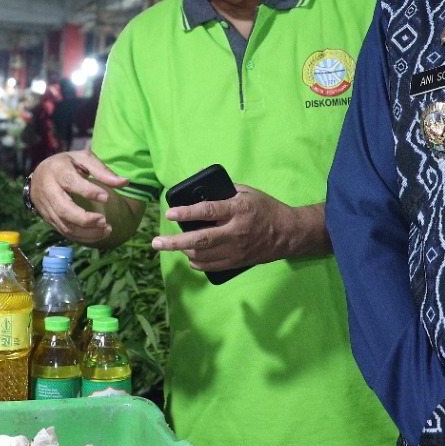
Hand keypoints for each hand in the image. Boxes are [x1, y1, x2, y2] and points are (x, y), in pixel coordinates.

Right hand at [28, 149, 131, 244]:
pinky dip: (82, 237)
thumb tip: (126, 182)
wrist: (40, 174)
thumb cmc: (67, 164)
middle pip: (64, 209)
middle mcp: (48, 190)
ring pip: (64, 225)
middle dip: (85, 219)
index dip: (88, 191)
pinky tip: (97, 234)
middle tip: (105, 221)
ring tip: (107, 229)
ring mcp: (46, 207)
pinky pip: (64, 232)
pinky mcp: (48, 219)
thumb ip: (103, 171)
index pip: (70, 182)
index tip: (107, 197)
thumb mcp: (84, 159)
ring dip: (87, 232)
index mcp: (57, 170)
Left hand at [152, 185, 307, 270]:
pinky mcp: (238, 262)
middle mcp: (236, 231)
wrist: (288, 233)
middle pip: (199, 239)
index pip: (207, 211)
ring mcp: (237, 249)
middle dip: (174, 242)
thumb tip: (199, 179)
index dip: (186, 212)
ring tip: (172, 245)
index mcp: (238, 210)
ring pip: (203, 255)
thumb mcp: (246, 192)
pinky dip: (196, 263)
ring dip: (183, 251)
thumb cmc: (265, 208)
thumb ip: (222, 189)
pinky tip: (189, 256)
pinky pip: (211, 266)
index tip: (169, 213)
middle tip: (156, 242)